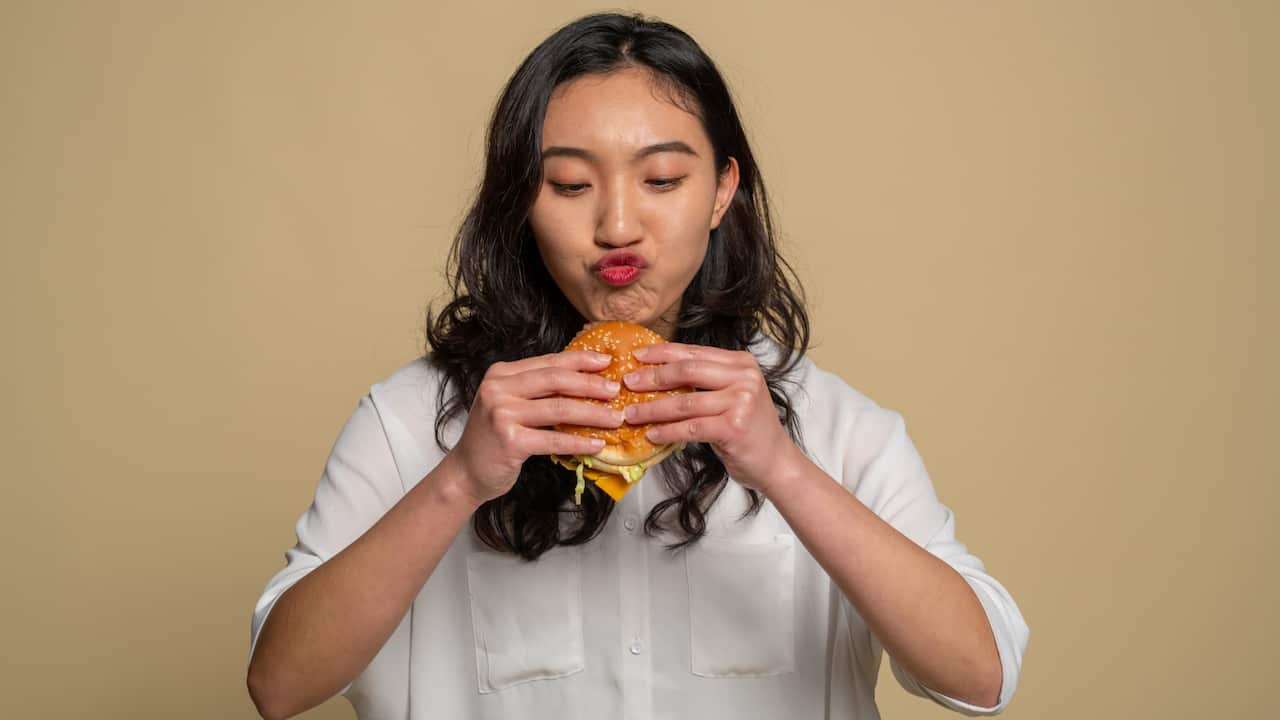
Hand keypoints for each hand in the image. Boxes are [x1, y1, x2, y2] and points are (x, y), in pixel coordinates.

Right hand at [447, 351, 623, 504]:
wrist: (465, 472)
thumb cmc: (493, 438)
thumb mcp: (509, 403)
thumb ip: (536, 389)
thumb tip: (583, 380)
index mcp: (501, 374)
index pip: (548, 362)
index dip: (580, 360)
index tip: (606, 362)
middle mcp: (498, 389)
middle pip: (555, 380)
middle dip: (590, 384)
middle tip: (615, 390)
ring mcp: (502, 414)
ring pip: (559, 408)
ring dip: (592, 413)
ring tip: (615, 418)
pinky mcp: (509, 441)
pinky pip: (553, 439)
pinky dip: (578, 442)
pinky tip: (596, 444)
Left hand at [621, 343, 801, 494]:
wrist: (776, 462)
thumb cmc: (749, 429)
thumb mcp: (733, 394)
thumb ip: (706, 380)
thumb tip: (659, 372)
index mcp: (742, 363)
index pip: (694, 353)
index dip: (662, 353)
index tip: (637, 357)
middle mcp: (744, 378)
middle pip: (687, 371)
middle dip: (653, 377)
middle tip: (628, 383)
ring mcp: (740, 402)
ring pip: (684, 402)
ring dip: (652, 409)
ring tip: (631, 414)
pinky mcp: (733, 428)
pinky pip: (689, 427)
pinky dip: (666, 431)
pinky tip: (651, 434)